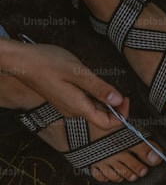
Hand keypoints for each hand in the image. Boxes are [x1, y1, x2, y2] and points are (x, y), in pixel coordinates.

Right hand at [0, 40, 124, 130]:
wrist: (20, 60)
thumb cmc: (45, 63)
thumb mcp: (78, 72)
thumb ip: (99, 88)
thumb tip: (118, 99)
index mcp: (78, 107)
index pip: (107, 124)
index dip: (121, 115)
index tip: (126, 99)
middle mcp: (73, 111)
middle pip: (101, 118)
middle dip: (115, 107)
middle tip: (119, 90)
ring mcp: (67, 106)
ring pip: (93, 109)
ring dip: (104, 100)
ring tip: (104, 84)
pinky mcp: (63, 99)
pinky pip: (84, 102)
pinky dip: (93, 95)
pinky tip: (90, 82)